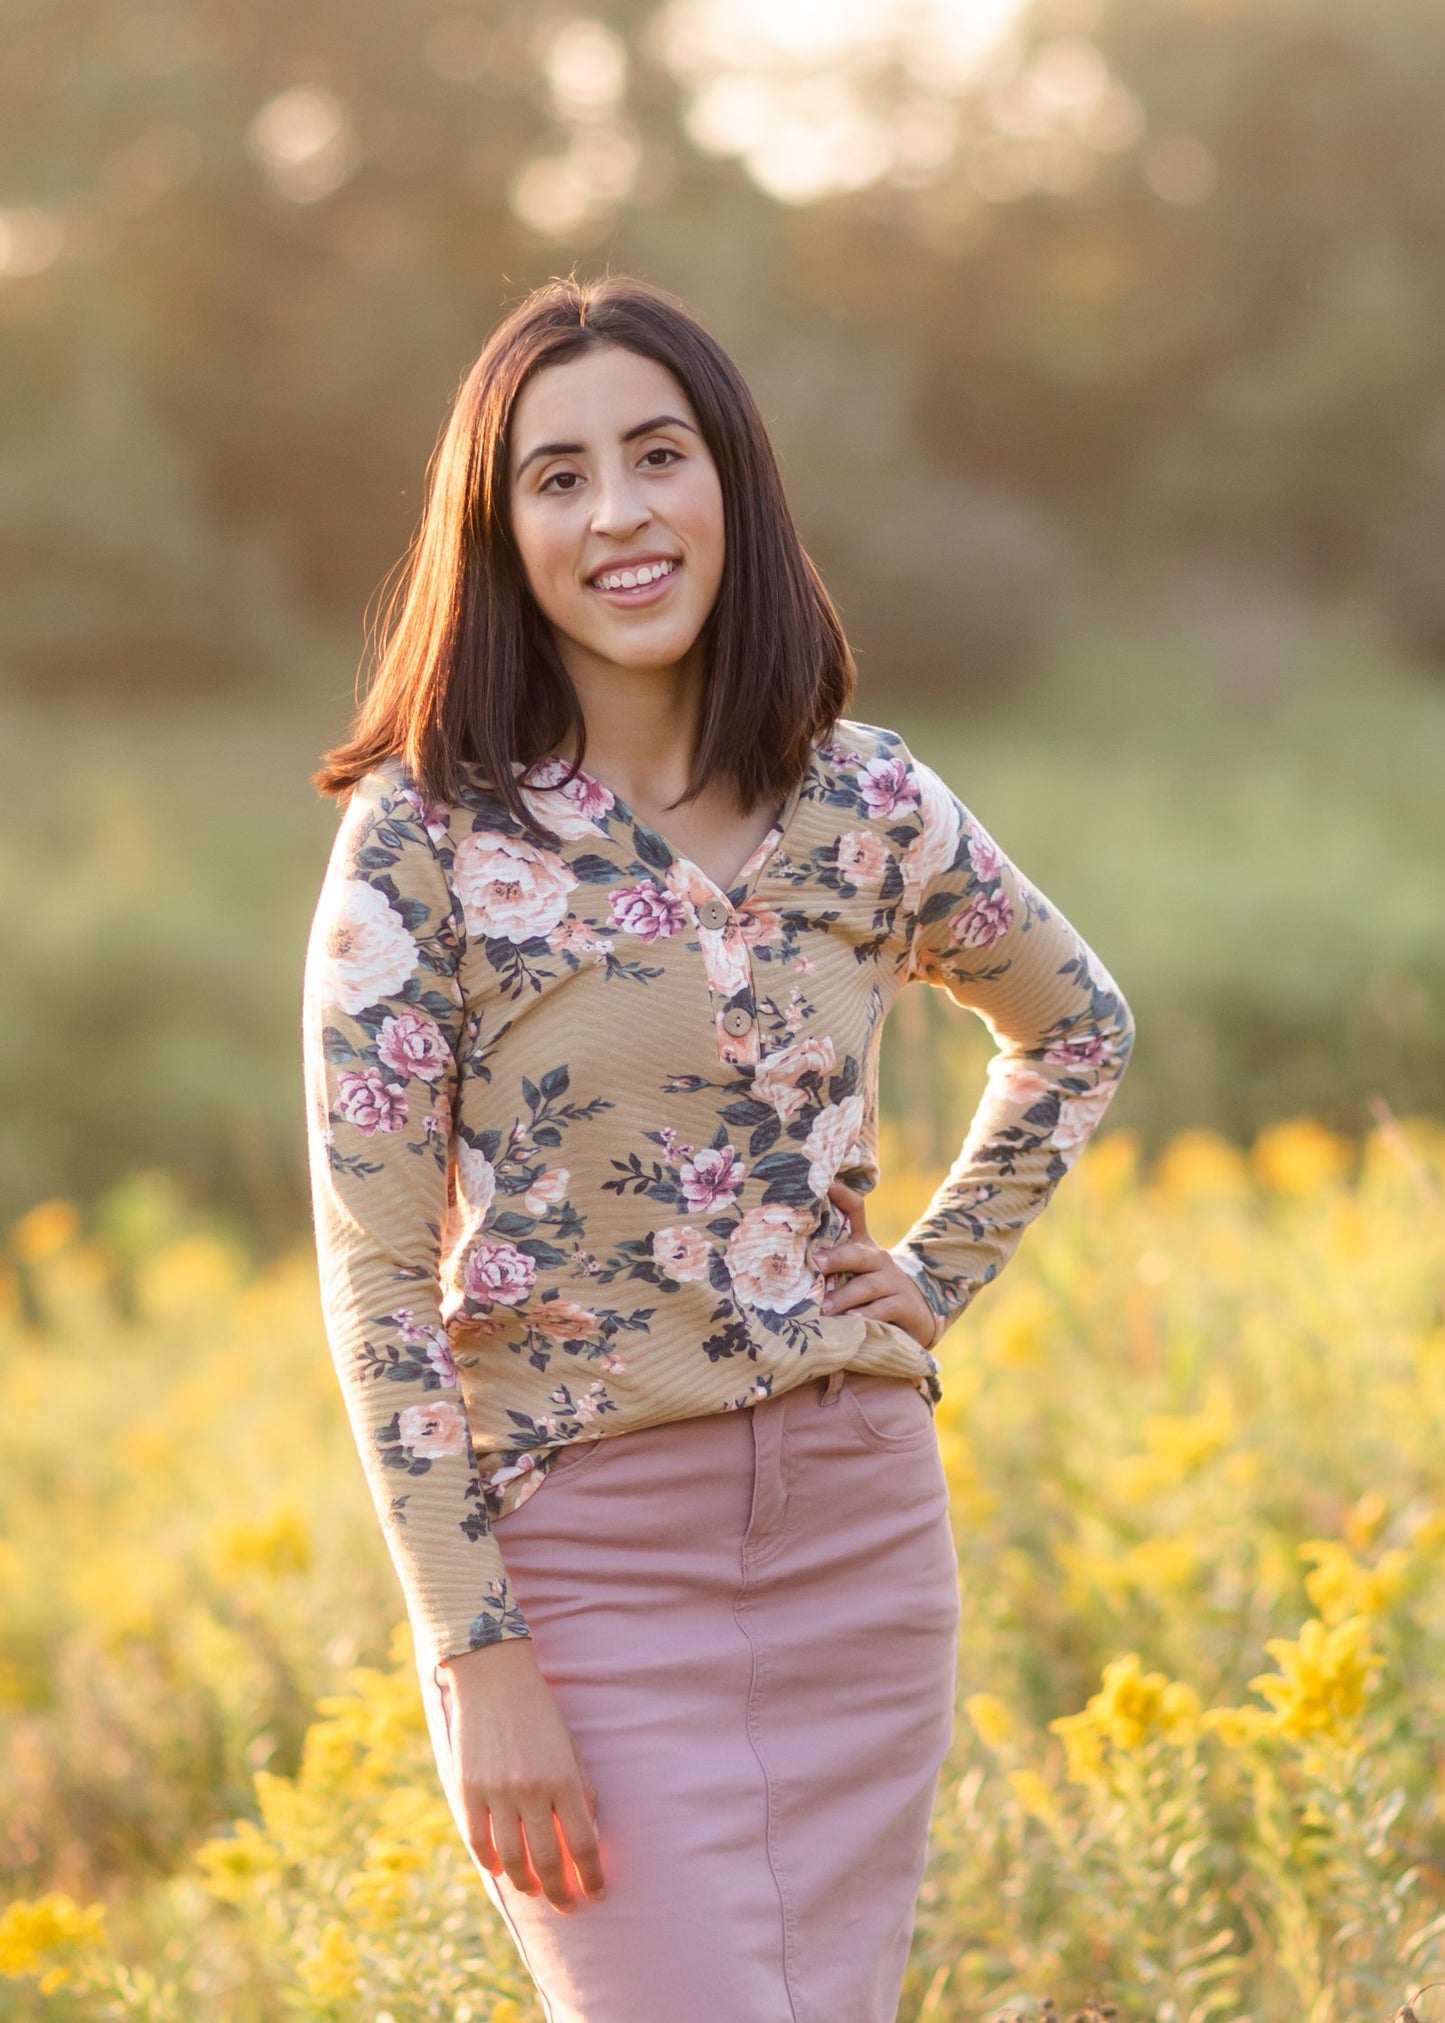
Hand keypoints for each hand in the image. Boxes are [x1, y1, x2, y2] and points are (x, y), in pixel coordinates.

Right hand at [437, 1638, 605, 1913]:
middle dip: (560, 1890)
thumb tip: (589, 1836)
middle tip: (566, 1905)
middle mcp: (531, 1789)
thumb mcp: (571, 1746)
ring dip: (526, 1883)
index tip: (595, 1892)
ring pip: (512, 1859)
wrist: (494, 1678)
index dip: (591, 1875)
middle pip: (548, 1860)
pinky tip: (502, 1870)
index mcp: (564, 1778)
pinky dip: (492, 1863)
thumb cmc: (540, 1712)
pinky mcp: (468, 1789)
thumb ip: (581, 1790)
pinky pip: (479, 1841)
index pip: (584, 1843)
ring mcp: (496, 1792)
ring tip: (535, 1891)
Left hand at [817, 1177, 938, 1350]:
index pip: (855, 1210)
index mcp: (862, 1246)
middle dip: (836, 1257)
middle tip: (814, 1263)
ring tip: (823, 1308)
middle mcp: (878, 1259)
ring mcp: (893, 1281)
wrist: (914, 1316)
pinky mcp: (904, 1304)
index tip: (826, 1182)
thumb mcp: (850, 1275)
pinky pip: (883, 1309)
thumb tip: (784, 1261)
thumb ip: (826, 1265)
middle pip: (858, 1252)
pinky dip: (866, 1315)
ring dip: (843, 1297)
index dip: (842, 1194)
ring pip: (867, 1285)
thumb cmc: (868, 1293)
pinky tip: (851, 1321)